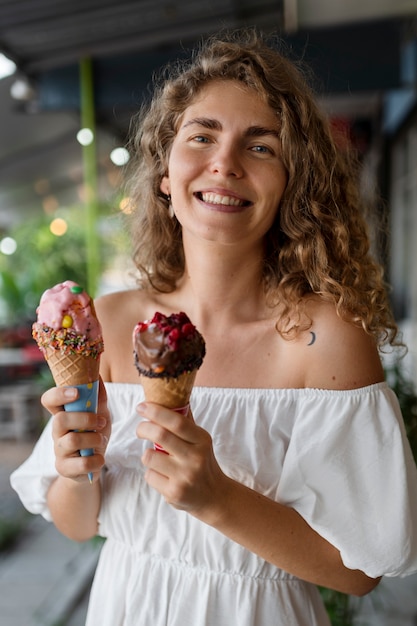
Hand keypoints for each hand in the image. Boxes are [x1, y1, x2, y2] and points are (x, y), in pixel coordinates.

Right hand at [42, 378, 110, 483]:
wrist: (93, 464)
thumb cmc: (94, 433)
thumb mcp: (100, 413)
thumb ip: (98, 396)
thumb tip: (96, 373)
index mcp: (63, 413)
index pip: (48, 400)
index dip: (59, 394)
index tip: (76, 393)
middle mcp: (57, 431)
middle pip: (60, 420)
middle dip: (84, 419)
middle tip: (100, 422)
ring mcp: (59, 451)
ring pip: (71, 441)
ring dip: (94, 439)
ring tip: (101, 440)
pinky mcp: (65, 468)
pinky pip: (81, 464)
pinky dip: (96, 460)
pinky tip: (100, 458)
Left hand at [136, 402, 227, 520]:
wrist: (215, 496)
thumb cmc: (202, 462)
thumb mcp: (200, 441)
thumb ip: (186, 422)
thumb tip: (170, 397)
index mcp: (202, 440)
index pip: (177, 421)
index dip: (156, 411)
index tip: (142, 406)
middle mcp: (195, 457)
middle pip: (160, 435)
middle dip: (143, 428)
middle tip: (140, 429)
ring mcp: (184, 476)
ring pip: (149, 457)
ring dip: (147, 455)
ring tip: (157, 458)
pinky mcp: (174, 492)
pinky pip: (149, 476)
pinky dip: (152, 473)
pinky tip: (163, 476)